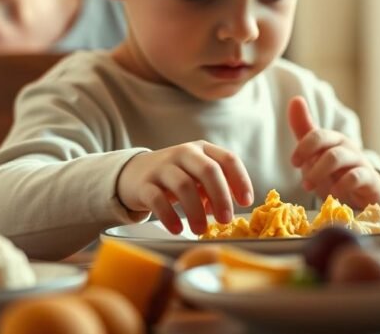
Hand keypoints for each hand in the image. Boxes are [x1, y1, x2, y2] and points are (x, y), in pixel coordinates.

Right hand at [117, 140, 253, 234]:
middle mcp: (184, 153)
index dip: (240, 180)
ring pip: (184, 185)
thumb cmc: (174, 177)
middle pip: (208, 170)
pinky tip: (177, 229)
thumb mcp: (196, 176)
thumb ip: (214, 189)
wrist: (134, 173)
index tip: (245, 202)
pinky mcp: (144, 184)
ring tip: (201, 230)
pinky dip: (169, 216)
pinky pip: (158, 199)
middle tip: (226, 220)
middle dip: (221, 196)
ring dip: (196, 211)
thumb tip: (225, 210)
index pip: (228, 159)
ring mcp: (163, 167)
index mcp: (202, 149)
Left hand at [288, 96, 379, 207]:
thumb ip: (304, 129)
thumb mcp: (317, 152)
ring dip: (321, 173)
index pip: (318, 135)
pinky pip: (357, 177)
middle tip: (304, 183)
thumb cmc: (337, 171)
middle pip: (328, 144)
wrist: (365, 192)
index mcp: (333, 139)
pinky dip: (343, 185)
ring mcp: (359, 162)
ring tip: (311, 188)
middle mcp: (347, 147)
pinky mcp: (370, 179)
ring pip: (338, 157)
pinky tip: (334, 194)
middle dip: (312, 163)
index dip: (304, 147)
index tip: (294, 163)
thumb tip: (295, 98)